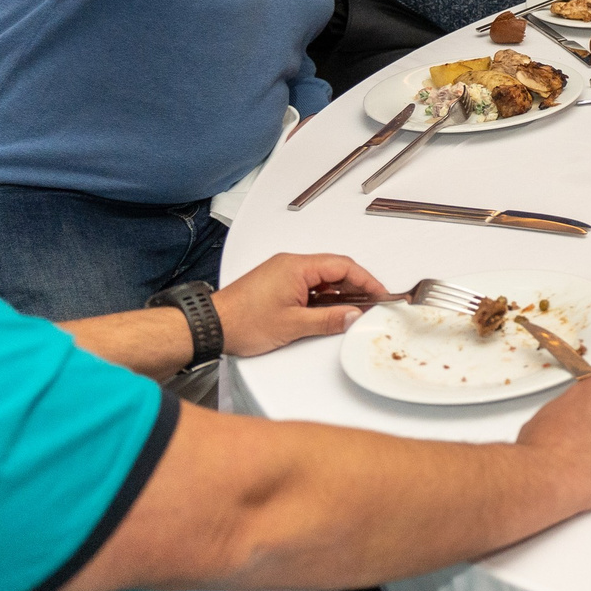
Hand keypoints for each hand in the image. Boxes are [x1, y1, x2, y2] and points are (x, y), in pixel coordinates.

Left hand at [212, 252, 386, 357]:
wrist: (210, 326)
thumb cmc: (242, 321)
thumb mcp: (293, 325)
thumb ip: (329, 319)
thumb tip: (353, 315)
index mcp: (297, 266)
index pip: (343, 266)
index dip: (366, 280)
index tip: (380, 294)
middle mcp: (291, 264)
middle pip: (335, 269)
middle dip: (355, 287)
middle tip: (370, 305)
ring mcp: (283, 273)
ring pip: (322, 278)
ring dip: (339, 293)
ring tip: (350, 312)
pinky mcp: (277, 283)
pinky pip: (309, 284)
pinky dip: (323, 296)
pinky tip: (328, 312)